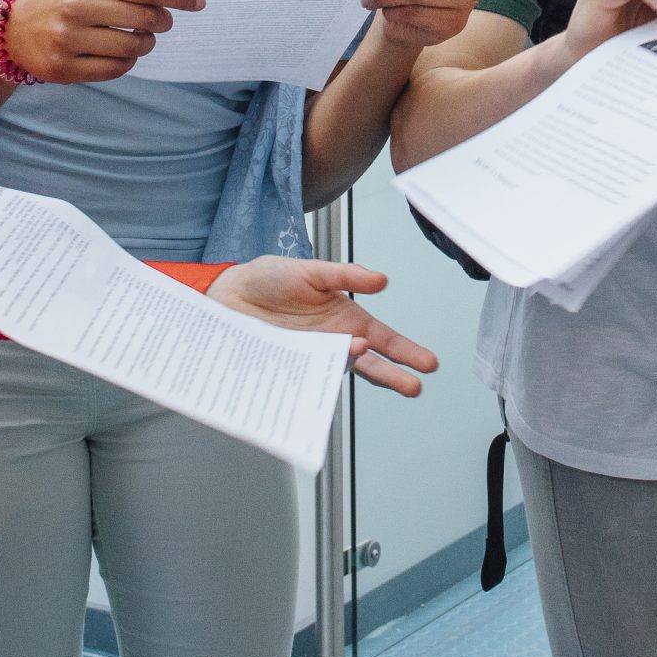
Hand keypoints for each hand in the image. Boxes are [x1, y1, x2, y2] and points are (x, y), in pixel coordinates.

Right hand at [1, 0, 206, 83]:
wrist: (11, 31)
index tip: (197, 2)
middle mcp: (75, 8)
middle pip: (143, 18)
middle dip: (163, 21)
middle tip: (163, 21)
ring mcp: (67, 41)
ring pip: (133, 47)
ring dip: (147, 43)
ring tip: (143, 37)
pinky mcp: (64, 69)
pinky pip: (116, 69)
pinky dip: (129, 62)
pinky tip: (123, 53)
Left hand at [207, 258, 440, 395]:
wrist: (228, 294)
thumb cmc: (271, 279)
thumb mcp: (312, 270)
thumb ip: (346, 275)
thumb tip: (381, 280)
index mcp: (347, 319)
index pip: (385, 340)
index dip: (407, 352)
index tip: (428, 363)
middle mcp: (334, 343)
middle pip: (371, 365)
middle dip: (394, 376)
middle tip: (414, 386)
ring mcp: (312, 358)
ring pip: (341, 373)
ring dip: (354, 369)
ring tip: (361, 355)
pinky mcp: (289, 367)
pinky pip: (308, 379)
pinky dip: (317, 379)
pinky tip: (324, 375)